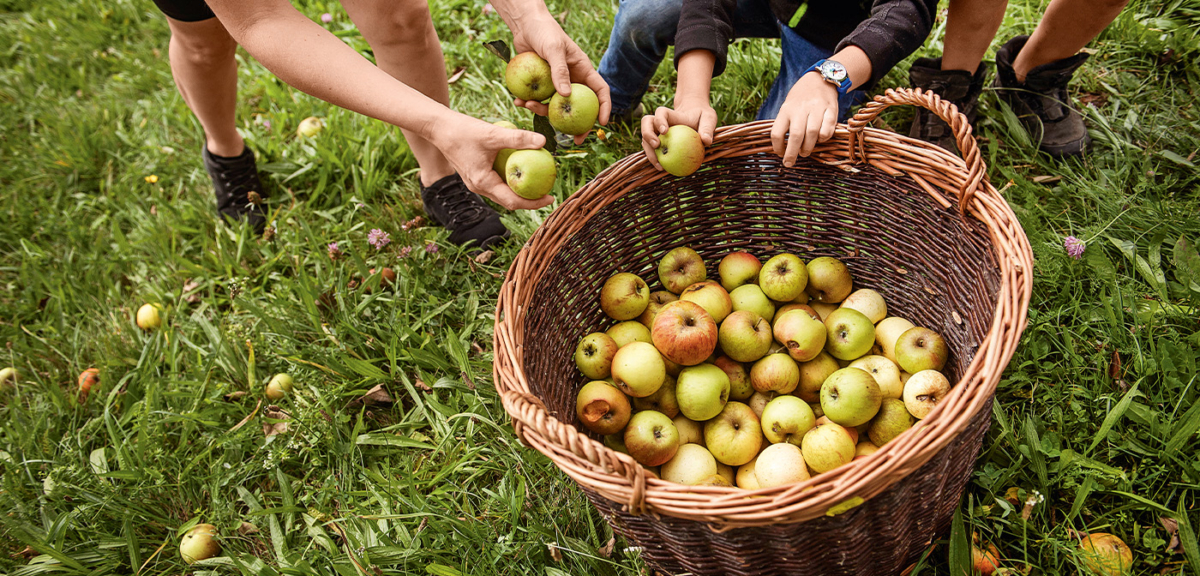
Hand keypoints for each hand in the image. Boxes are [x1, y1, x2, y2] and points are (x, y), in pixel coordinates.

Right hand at [434, 116, 555, 210]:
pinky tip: (521, 169)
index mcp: (483, 183)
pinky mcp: (474, 174)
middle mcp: (479, 187)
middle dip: (529, 200)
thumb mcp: (493, 133)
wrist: (438, 127)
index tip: (551, 198)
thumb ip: (518, 138)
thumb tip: (543, 141)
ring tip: (537, 183)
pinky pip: (496, 183)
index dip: (534, 202)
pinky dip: (510, 181)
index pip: (513, 201)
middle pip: (508, 201)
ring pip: (502, 193)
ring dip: (520, 191)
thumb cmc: (463, 130)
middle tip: (548, 192)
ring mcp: (475, 182)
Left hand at [508, 13, 611, 144]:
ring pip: (556, 106)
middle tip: (575, 140)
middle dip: (579, 124)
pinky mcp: (542, 84)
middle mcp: (572, 79)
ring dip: (543, 111)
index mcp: (582, 70)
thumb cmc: (544, 31)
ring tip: (527, 105)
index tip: (601, 123)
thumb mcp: (554, 48)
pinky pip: (539, 99)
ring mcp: (556, 83)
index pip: (600, 91)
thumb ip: (559, 71)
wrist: (524, 25)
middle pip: (581, 106)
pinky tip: (518, 101)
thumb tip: (565, 96)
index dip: (604, 107)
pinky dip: (529, 102)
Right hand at [640, 98, 716, 170]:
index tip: (665, 131)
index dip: (659, 120)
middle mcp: (660, 122)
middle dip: (647, 134)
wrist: (694, 117)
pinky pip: (652, 150)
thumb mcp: (709, 118)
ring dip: (649, 152)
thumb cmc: (702, 116)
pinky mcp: (658, 142)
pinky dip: (655, 159)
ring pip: (646, 139)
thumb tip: (706, 141)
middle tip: (656, 145)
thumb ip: (707, 128)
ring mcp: (656, 132)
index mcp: (671, 114)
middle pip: (646, 123)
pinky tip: (663, 169)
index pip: (661, 112)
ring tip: (660, 166)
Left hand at [771, 72, 838, 165]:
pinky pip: (827, 129)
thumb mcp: (787, 106)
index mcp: (786, 109)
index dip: (777, 147)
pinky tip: (819, 139)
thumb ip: (785, 124)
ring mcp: (816, 108)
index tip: (780, 154)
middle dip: (792, 153)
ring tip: (805, 152)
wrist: (820, 79)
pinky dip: (823, 138)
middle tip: (790, 163)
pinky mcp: (831, 109)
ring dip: (808, 147)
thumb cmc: (800, 99)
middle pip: (795, 135)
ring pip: (812, 133)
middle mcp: (800, 109)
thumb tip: (782, 148)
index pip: (777, 132)